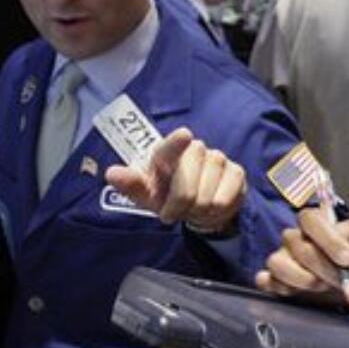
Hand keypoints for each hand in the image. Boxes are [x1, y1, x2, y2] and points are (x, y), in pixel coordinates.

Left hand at [105, 127, 246, 231]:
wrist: (197, 205)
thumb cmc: (166, 194)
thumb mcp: (146, 194)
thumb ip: (131, 184)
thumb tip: (112, 174)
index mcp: (168, 152)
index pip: (171, 147)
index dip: (177, 143)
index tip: (184, 136)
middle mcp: (195, 149)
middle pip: (188, 187)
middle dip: (180, 207)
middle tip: (175, 211)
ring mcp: (218, 159)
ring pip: (207, 198)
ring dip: (198, 211)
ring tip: (194, 207)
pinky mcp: (236, 172)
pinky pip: (225, 200)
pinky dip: (216, 211)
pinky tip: (211, 206)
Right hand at [255, 208, 348, 305]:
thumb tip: (343, 238)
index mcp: (316, 223)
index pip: (310, 220)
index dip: (328, 240)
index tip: (347, 259)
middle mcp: (295, 238)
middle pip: (298, 247)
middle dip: (324, 267)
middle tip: (342, 280)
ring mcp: (283, 259)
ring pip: (277, 263)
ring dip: (303, 279)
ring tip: (323, 286)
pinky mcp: (277, 281)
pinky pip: (265, 281)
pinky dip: (277, 286)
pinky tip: (293, 292)